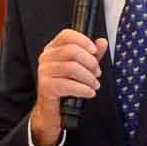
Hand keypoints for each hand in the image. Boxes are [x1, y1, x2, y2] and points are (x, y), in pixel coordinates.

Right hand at [28, 29, 108, 145]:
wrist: (53, 110)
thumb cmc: (66, 87)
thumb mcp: (82, 68)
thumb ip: (92, 55)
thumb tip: (102, 42)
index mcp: (53, 49)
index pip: (66, 35)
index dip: (83, 40)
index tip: (94, 51)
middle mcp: (46, 58)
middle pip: (71, 50)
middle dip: (90, 62)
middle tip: (97, 73)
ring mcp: (44, 72)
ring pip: (71, 67)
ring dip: (88, 78)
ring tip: (94, 85)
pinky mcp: (45, 87)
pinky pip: (68, 85)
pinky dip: (83, 89)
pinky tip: (89, 93)